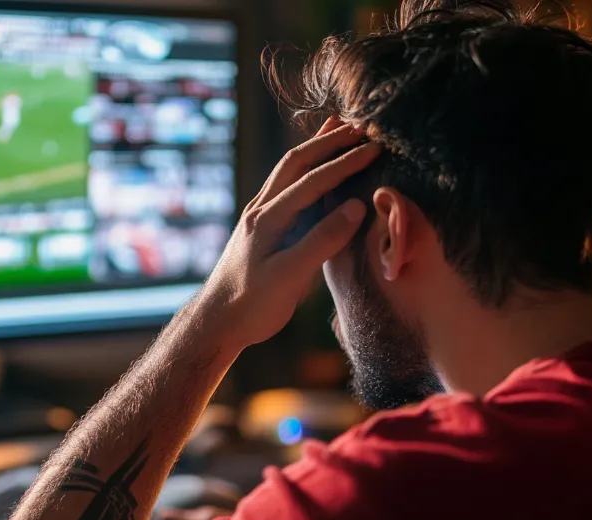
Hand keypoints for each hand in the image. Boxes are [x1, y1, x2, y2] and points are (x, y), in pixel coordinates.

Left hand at [196, 118, 378, 351]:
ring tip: (336, 128)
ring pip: (287, 171)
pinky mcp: (259, 228)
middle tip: (361, 126)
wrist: (216, 322)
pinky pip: (284, 186)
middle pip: (296, 163)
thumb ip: (321, 241)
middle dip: (329, 142)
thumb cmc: (252, 305)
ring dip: (314, 148)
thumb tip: (356, 206)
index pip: (312, 181)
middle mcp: (260, 210)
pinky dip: (304, 168)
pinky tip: (313, 168)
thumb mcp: (289, 277)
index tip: (374, 148)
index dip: (345, 163)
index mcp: (267, 219)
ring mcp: (257, 217)